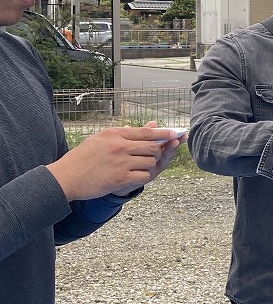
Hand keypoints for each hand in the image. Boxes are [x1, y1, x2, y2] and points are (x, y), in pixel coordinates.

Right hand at [47, 123, 178, 201]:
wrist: (66, 177)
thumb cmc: (83, 158)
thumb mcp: (100, 139)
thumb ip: (125, 133)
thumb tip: (151, 125)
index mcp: (115, 134)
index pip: (146, 132)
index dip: (163, 133)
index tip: (175, 133)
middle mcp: (119, 146)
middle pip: (152, 147)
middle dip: (156, 151)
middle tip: (152, 156)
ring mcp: (121, 162)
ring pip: (150, 162)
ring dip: (148, 165)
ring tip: (137, 167)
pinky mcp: (120, 178)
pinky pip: (144, 176)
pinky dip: (142, 176)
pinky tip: (134, 176)